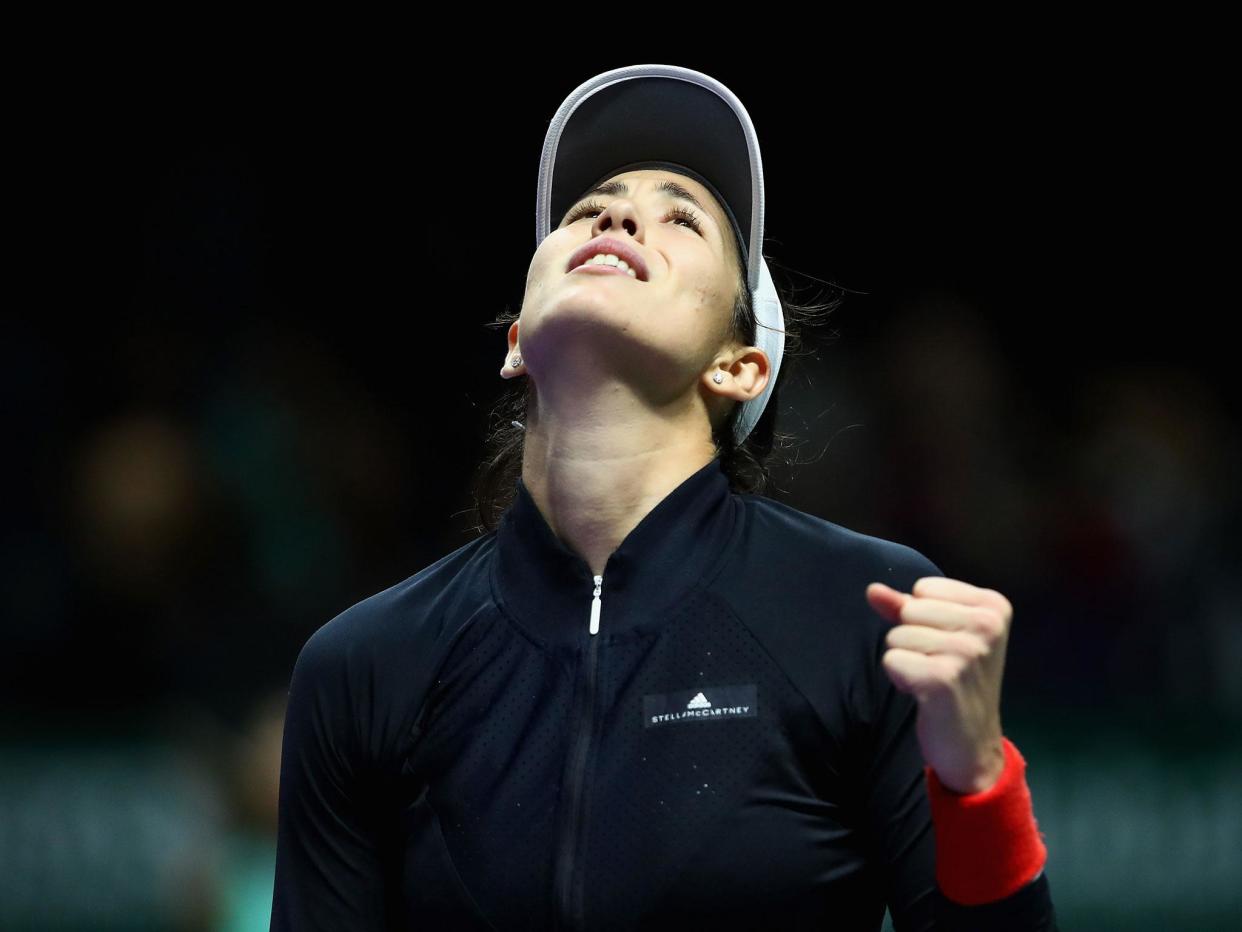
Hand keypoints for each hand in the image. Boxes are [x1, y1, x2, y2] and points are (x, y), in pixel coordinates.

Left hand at [865, 576, 1010, 793]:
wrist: (972, 744)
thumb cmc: (955, 682)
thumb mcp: (938, 634)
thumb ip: (904, 607)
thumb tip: (872, 589)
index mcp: (993, 606)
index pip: (923, 589)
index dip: (923, 619)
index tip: (947, 645)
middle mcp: (987, 625)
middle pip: (909, 610)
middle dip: (912, 639)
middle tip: (939, 666)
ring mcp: (968, 652)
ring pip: (897, 635)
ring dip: (906, 660)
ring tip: (933, 680)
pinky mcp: (944, 677)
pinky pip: (891, 660)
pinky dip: (900, 678)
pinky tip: (926, 694)